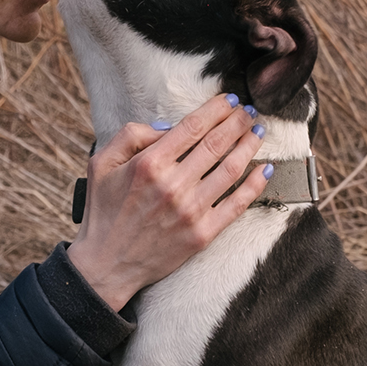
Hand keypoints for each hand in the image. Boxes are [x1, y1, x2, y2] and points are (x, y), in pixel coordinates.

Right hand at [65, 93, 267, 310]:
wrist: (106, 265)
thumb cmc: (104, 212)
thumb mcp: (101, 163)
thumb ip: (130, 135)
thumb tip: (168, 126)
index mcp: (149, 164)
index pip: (193, 127)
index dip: (217, 109)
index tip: (231, 100)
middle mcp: (173, 185)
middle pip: (217, 143)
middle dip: (238, 122)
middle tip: (251, 111)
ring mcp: (191, 211)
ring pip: (231, 169)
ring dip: (250, 146)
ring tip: (258, 131)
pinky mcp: (203, 234)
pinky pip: (237, 204)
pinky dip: (256, 184)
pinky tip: (265, 168)